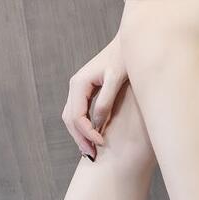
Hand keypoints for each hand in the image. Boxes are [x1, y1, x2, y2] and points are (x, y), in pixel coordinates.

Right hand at [62, 35, 127, 159]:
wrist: (129, 43)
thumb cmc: (124, 58)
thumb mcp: (117, 79)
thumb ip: (106, 101)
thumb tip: (97, 124)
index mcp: (79, 83)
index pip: (76, 115)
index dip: (87, 133)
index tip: (101, 143)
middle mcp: (75, 86)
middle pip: (70, 119)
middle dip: (80, 139)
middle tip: (92, 156)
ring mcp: (79, 89)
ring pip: (71, 118)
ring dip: (80, 136)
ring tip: (91, 151)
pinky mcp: (86, 91)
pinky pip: (79, 113)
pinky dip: (83, 127)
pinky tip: (94, 137)